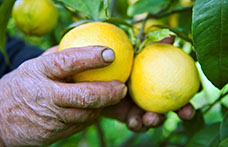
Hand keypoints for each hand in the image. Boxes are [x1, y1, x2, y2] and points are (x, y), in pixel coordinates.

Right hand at [0, 46, 126, 145]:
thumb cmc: (22, 86)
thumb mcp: (35, 66)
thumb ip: (59, 57)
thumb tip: (86, 47)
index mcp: (40, 72)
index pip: (67, 62)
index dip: (90, 57)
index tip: (110, 53)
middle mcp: (46, 96)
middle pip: (84, 96)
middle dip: (109, 92)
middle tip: (122, 88)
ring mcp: (51, 118)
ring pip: (87, 114)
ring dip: (103, 106)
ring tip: (111, 96)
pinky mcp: (54, 134)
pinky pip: (81, 124)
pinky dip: (91, 115)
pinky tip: (93, 108)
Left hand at [103, 36, 194, 131]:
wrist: (100, 73)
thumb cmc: (122, 60)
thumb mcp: (136, 51)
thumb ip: (153, 46)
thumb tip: (171, 37)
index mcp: (162, 82)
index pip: (183, 86)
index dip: (193, 88)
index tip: (196, 89)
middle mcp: (156, 97)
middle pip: (176, 107)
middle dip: (185, 111)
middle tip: (186, 112)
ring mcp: (143, 109)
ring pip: (156, 119)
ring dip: (157, 121)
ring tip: (151, 118)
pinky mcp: (130, 118)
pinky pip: (136, 123)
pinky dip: (137, 123)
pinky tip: (134, 120)